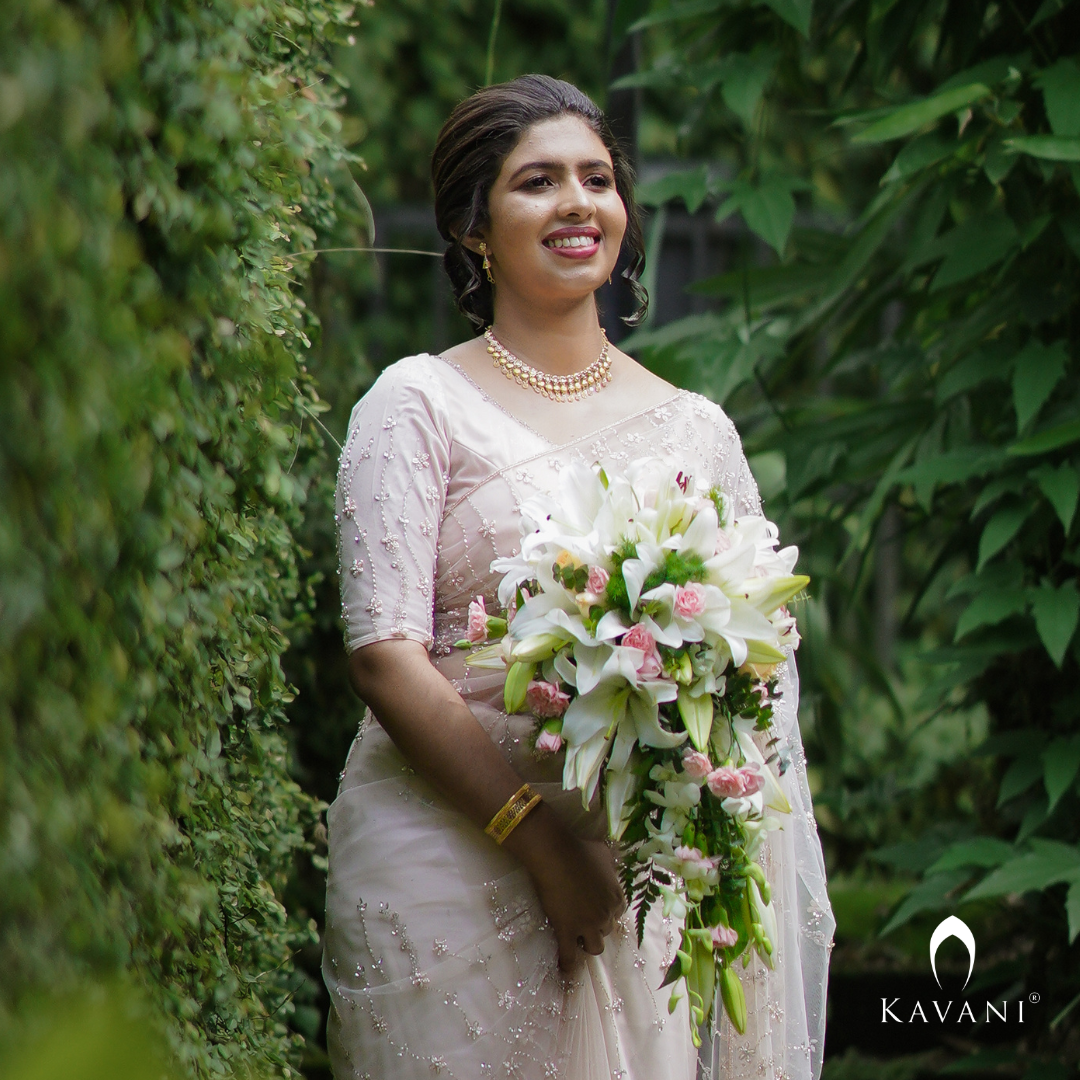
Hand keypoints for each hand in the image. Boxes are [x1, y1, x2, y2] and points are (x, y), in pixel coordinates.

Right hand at [520, 820, 626, 972]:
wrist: (556, 854)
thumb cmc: (580, 849)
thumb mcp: (604, 854)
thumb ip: (611, 866)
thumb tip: (612, 867)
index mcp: (617, 897)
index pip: (617, 914)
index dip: (606, 913)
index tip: (596, 909)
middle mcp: (606, 915)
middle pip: (606, 930)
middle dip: (596, 926)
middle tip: (582, 919)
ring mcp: (588, 925)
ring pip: (595, 947)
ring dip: (587, 943)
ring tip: (576, 938)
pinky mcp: (568, 931)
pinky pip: (569, 956)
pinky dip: (568, 965)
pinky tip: (565, 969)